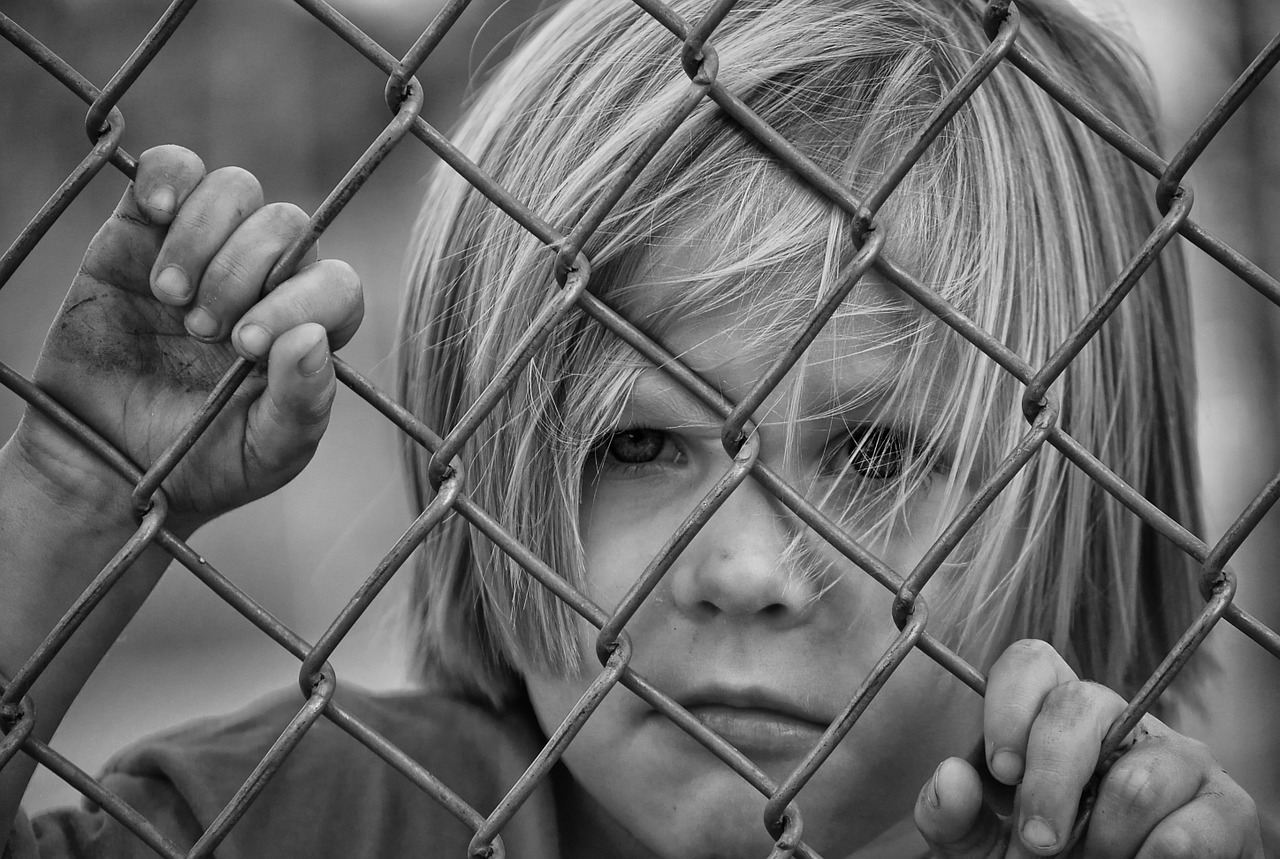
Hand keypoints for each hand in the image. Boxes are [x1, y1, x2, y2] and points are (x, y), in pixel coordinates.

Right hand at [16, 144, 362, 530]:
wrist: (108, 462)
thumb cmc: (201, 462)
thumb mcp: (265, 454)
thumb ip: (301, 405)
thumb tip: (313, 341)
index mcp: (306, 328)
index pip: (337, 284)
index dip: (300, 302)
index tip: (246, 346)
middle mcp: (267, 280)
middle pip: (287, 226)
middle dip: (244, 274)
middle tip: (201, 330)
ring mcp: (207, 249)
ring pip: (238, 189)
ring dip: (204, 238)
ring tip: (170, 298)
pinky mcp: (143, 230)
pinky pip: (175, 167)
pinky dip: (170, 177)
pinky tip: (154, 213)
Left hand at [914, 639, 1262, 857]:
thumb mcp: (981, 846)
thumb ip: (951, 814)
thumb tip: (952, 776)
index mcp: (1058, 718)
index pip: (1033, 663)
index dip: (1009, 705)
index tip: (1000, 769)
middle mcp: (1122, 722)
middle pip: (1081, 705)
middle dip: (1050, 783)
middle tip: (1036, 844)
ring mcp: (1181, 760)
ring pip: (1137, 780)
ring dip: (1103, 841)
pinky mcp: (1228, 809)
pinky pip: (1189, 832)